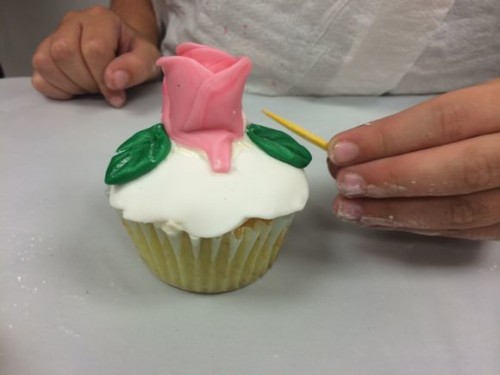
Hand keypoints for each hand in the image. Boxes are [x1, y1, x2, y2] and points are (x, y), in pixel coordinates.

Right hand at [31, 6, 160, 106]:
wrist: (124, 52)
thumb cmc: (134, 55)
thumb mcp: (147, 60)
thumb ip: (136, 68)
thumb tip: (114, 80)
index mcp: (100, 19)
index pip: (93, 48)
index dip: (104, 78)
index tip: (117, 96)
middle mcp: (73, 21)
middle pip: (64, 53)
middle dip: (87, 80)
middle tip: (103, 88)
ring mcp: (53, 36)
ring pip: (46, 62)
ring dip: (71, 85)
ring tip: (91, 87)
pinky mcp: (43, 55)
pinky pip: (38, 77)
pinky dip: (57, 90)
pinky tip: (76, 89)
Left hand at [328, 79, 499, 239]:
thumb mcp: (490, 98)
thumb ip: (442, 121)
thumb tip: (367, 143)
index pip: (447, 121)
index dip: (390, 137)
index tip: (341, 149)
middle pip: (456, 172)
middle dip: (391, 180)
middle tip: (343, 186)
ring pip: (463, 211)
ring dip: (398, 213)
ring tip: (351, 210)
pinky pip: (471, 231)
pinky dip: (423, 226)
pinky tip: (387, 220)